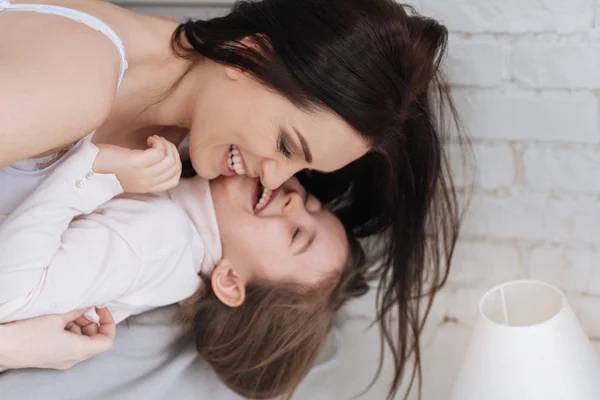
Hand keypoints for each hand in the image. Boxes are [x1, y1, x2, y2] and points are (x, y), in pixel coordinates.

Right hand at [0, 308, 114, 369]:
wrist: (4, 346)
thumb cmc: (29, 333)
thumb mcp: (57, 317)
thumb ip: (77, 311)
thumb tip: (89, 305)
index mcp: (79, 350)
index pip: (107, 341)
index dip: (109, 323)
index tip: (100, 309)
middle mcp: (73, 359)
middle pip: (95, 341)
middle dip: (92, 322)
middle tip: (82, 309)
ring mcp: (63, 360)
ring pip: (82, 342)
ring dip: (80, 326)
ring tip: (67, 314)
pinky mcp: (53, 359)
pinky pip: (70, 345)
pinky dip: (70, 332)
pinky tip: (59, 321)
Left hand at [93, 136, 181, 192]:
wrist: (86, 167)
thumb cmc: (106, 165)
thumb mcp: (130, 172)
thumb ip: (145, 169)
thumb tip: (162, 156)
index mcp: (146, 187)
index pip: (174, 180)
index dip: (176, 164)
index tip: (164, 152)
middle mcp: (147, 183)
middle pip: (174, 168)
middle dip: (172, 150)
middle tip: (159, 142)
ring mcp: (142, 174)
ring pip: (170, 160)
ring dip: (166, 145)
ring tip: (154, 139)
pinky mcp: (135, 163)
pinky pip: (159, 153)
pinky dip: (158, 143)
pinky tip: (149, 139)